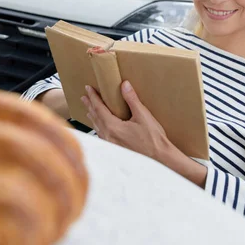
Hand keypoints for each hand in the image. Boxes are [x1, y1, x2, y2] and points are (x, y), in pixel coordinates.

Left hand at [81, 81, 207, 186]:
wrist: (159, 159)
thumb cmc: (153, 140)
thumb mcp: (143, 116)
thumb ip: (132, 99)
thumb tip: (125, 85)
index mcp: (113, 127)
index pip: (99, 108)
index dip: (93, 97)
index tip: (88, 89)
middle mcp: (108, 136)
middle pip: (95, 117)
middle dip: (90, 106)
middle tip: (84, 97)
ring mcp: (111, 144)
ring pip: (98, 127)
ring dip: (93, 116)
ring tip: (90, 110)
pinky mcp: (115, 148)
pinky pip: (102, 135)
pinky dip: (99, 126)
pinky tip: (100, 126)